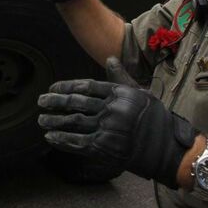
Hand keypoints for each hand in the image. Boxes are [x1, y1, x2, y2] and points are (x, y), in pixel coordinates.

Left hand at [38, 77, 196, 187]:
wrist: (166, 148)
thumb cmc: (154, 119)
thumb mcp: (140, 93)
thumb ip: (120, 78)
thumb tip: (109, 58)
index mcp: (118, 93)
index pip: (85, 86)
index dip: (66, 87)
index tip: (52, 88)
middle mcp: (111, 108)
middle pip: (76, 103)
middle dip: (55, 102)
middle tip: (40, 101)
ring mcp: (107, 128)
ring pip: (73, 122)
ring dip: (54, 120)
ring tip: (41, 119)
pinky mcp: (104, 147)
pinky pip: (77, 142)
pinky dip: (61, 139)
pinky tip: (50, 137)